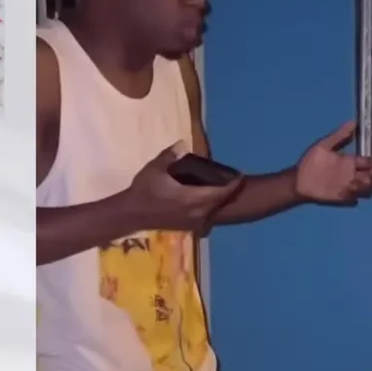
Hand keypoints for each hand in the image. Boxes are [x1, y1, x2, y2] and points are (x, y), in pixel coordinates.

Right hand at [120, 143, 244, 234]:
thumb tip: (183, 143)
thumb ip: (171, 155)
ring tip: (221, 189)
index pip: (222, 193)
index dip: (233, 184)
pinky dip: (209, 209)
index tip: (240, 176)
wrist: (131, 214)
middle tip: (233, 180)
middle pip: (221, 203)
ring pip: (214, 212)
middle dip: (228, 192)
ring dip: (219, 201)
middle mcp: (198, 214)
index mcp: (194, 200)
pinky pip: (206, 218)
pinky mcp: (187, 227)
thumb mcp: (155, 169)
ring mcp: (193, 223)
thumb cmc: (144, 191)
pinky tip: (206, 201)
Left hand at [294, 121, 371, 203]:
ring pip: (365, 189)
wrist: (298, 180)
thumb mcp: (324, 146)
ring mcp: (347, 187)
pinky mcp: (341, 198)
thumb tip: (353, 122)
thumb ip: (339, 136)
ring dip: (366, 186)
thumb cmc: (311, 162)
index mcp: (350, 162)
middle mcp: (352, 175)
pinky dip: (353, 196)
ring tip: (361, 180)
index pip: (368, 162)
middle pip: (371, 177)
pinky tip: (351, 191)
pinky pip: (352, 200)